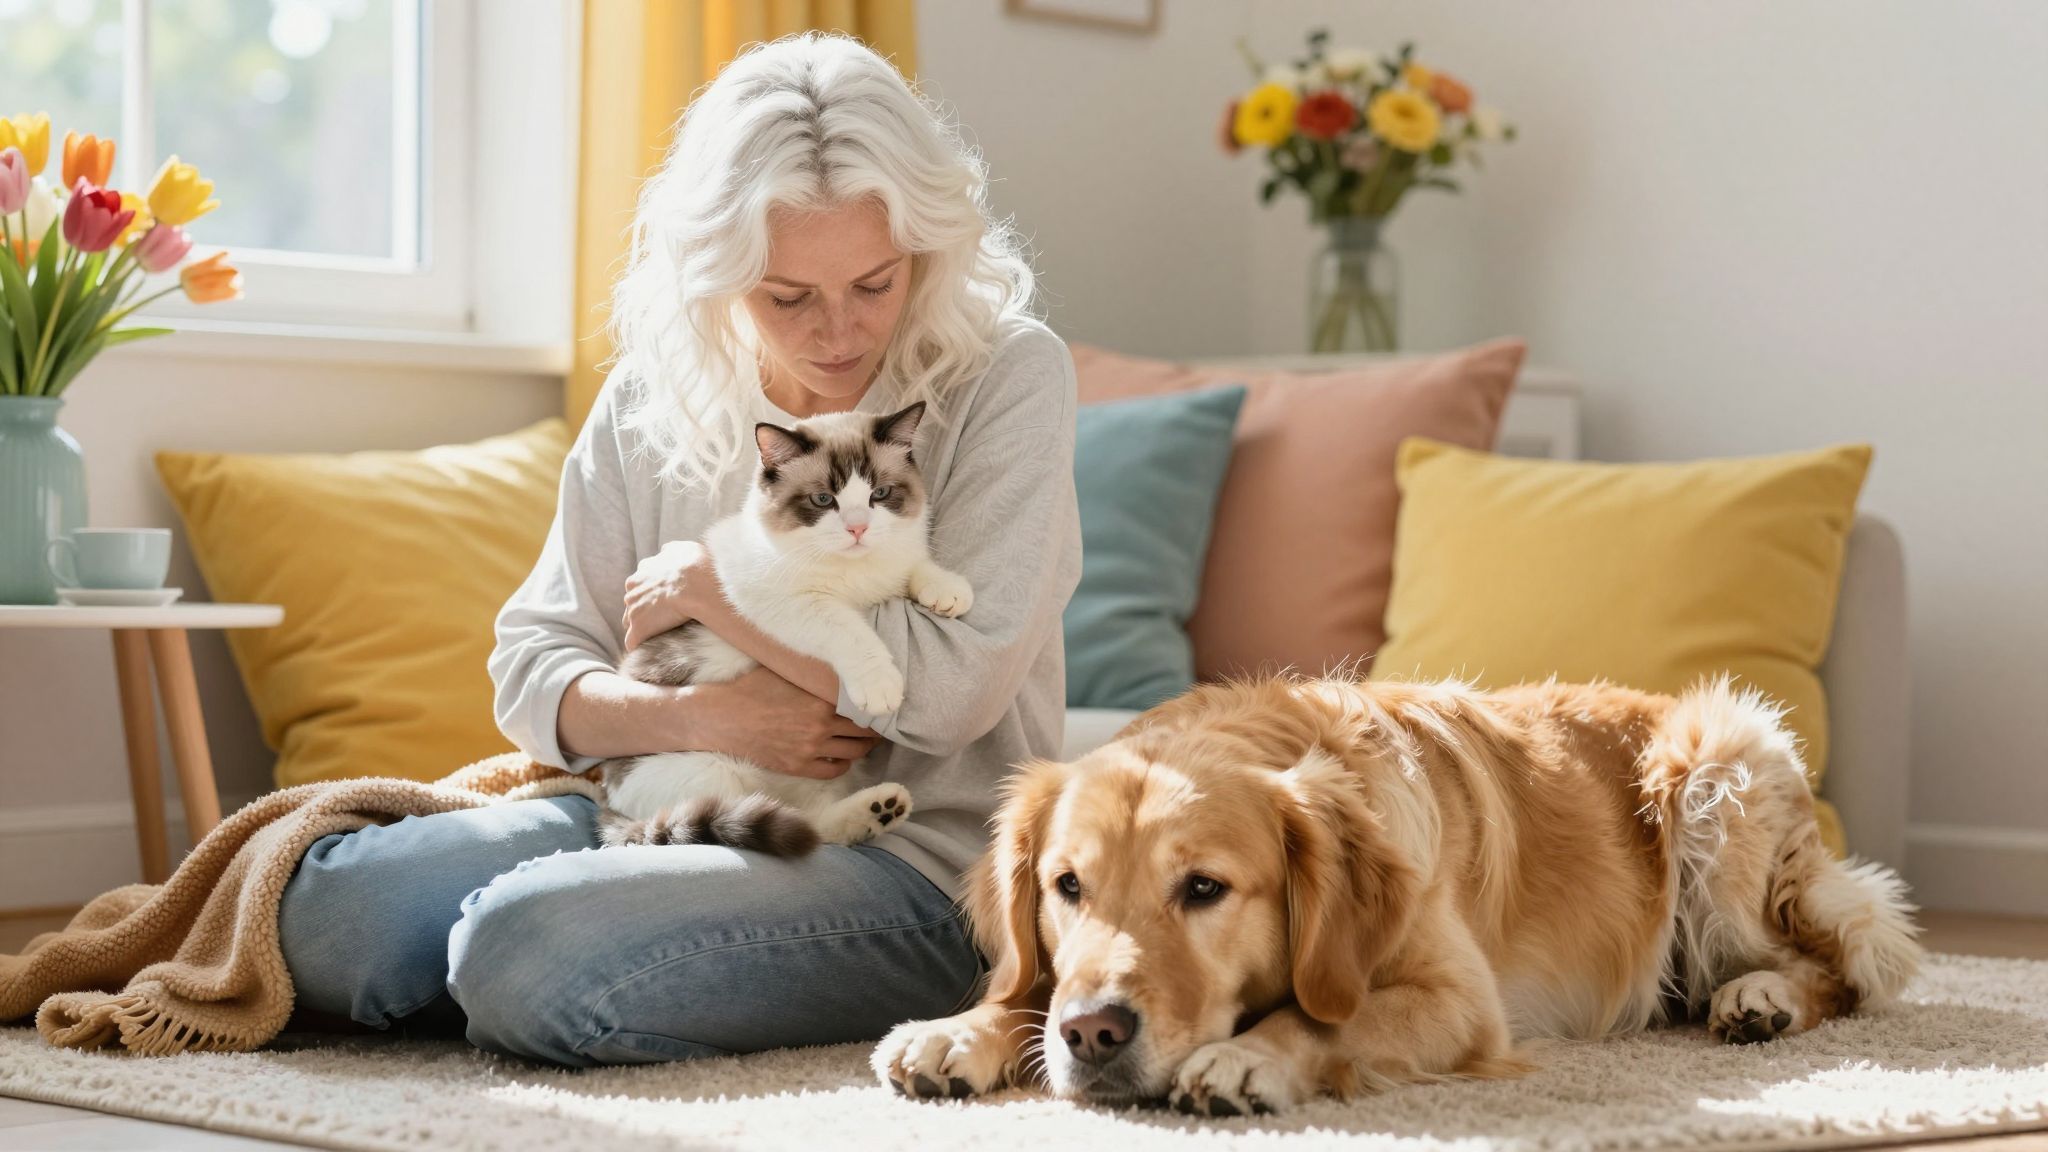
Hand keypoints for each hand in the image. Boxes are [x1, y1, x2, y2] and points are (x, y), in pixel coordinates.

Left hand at [623, 540, 716, 651]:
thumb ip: (670, 551)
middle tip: (662, 617)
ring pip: (630, 623)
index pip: (638, 586)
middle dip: (643, 610)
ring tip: (658, 634)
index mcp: (641, 574)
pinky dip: (639, 645)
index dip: (650, 593)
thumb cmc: (693, 565)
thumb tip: (666, 552)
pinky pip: (632, 642)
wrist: (696, 584)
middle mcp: (632, 591)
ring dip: (642, 627)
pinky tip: (648, 650)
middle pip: (632, 604)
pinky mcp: (639, 630)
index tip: (662, 598)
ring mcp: (633, 611)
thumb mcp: (681, 548)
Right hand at [691, 667, 879, 778]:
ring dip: (864, 747)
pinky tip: (843, 756)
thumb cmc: (750, 688)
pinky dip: (844, 764)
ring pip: (855, 752)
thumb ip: (813, 672)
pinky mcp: (798, 766)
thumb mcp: (785, 670)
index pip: (864, 704)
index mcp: (821, 699)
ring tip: (867, 740)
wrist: (720, 718)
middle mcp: (821, 725)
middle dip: (875, 727)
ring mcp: (810, 749)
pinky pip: (834, 770)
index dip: (876, 704)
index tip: (882, 702)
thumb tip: (837, 662)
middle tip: (880, 723)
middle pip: (865, 731)